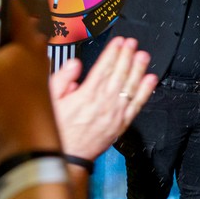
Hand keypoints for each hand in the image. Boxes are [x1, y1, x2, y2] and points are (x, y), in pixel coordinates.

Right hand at [48, 36, 157, 161]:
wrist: (66, 157)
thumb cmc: (57, 130)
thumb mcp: (50, 101)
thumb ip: (62, 80)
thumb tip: (75, 64)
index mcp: (86, 94)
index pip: (103, 67)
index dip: (112, 52)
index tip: (118, 41)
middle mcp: (103, 102)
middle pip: (119, 73)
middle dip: (126, 56)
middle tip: (133, 43)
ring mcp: (115, 113)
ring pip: (129, 86)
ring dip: (138, 69)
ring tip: (143, 55)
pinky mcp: (121, 124)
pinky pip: (137, 105)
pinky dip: (145, 91)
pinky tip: (150, 80)